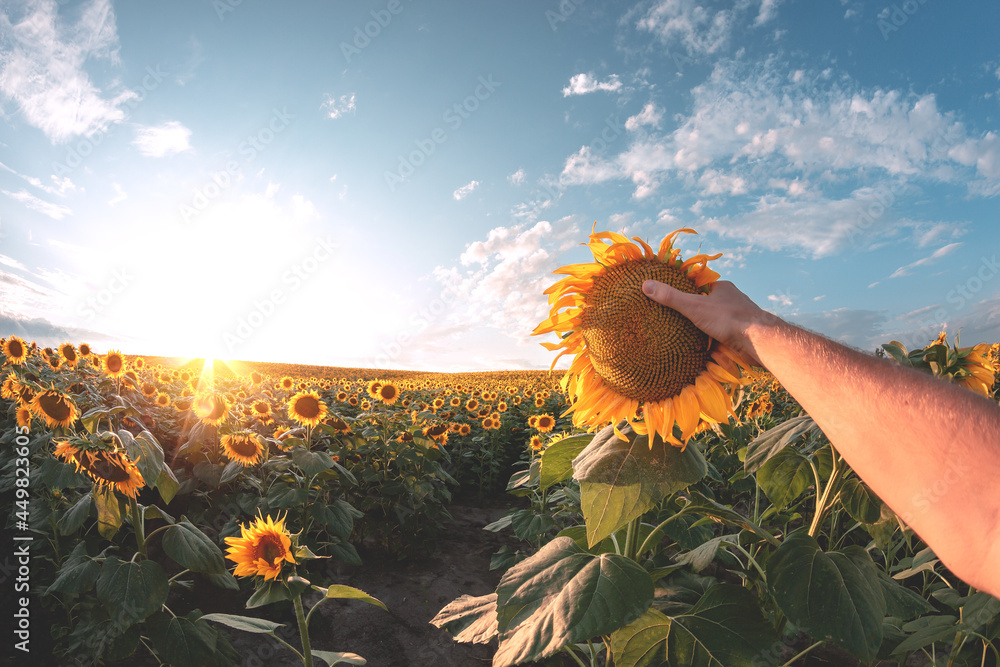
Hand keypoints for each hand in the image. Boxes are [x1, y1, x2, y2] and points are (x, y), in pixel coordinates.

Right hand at [641, 279, 773, 366]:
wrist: (759, 341)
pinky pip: (723, 336)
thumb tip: (645, 284)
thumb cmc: (728, 319)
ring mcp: (737, 318)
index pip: (699, 287)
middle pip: (707, 305)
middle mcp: (731, 301)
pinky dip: (714, 342)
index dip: (686, 293)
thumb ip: (671, 298)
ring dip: (704, 330)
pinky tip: (704, 350)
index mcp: (722, 288)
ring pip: (716, 322)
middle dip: (695, 314)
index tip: (672, 302)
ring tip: (686, 338)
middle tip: (675, 322)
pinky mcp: (741, 334)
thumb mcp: (694, 306)